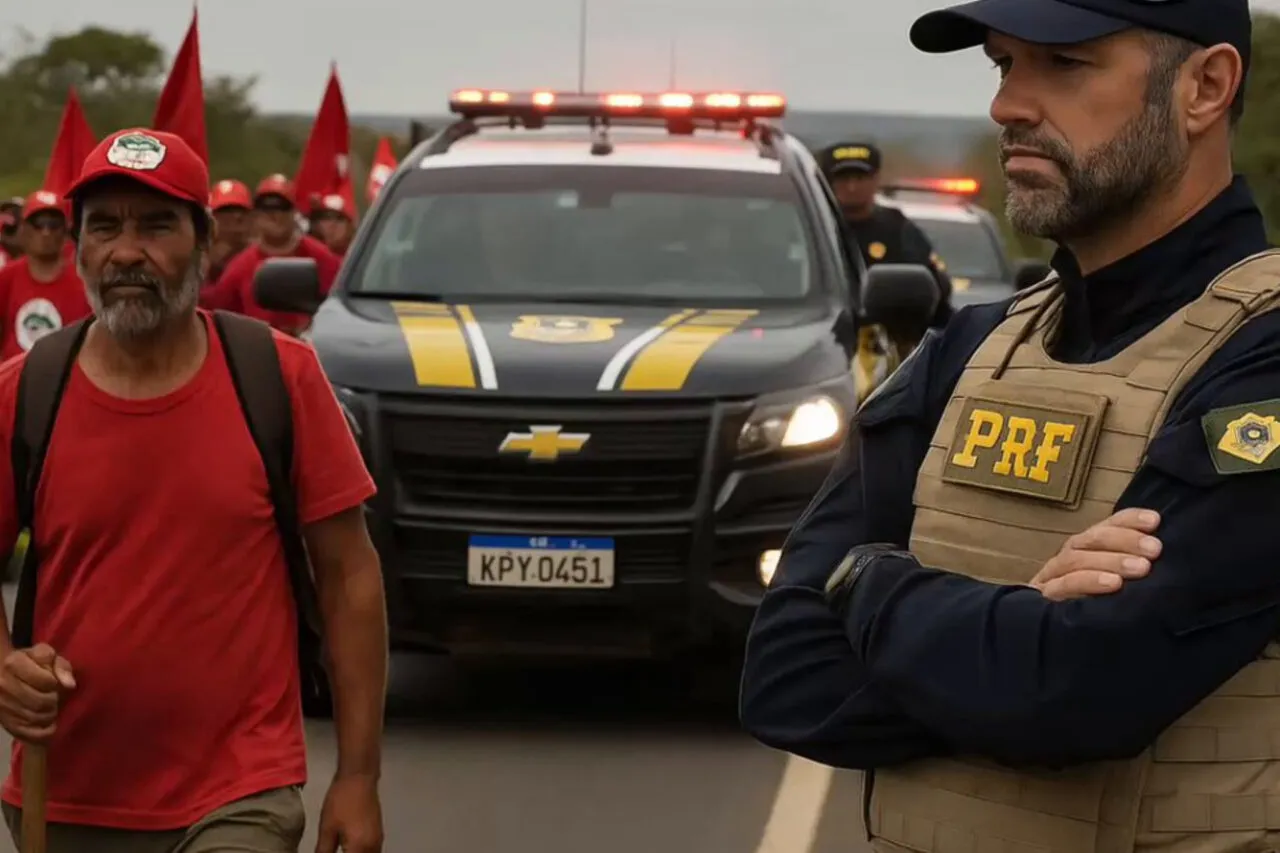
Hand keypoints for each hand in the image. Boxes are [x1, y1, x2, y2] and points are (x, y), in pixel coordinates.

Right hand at [0, 643, 74, 743]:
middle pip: (40, 702)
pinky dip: (42, 732)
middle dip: (53, 701)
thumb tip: (70, 685)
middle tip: (55, 698)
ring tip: (51, 709)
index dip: (55, 684)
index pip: (46, 681)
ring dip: (49, 715)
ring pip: (34, 718)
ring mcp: (0, 704)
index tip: (54, 683)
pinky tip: (49, 726)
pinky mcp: (2, 721)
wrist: (3, 673)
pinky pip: (26, 733)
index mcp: (13, 663)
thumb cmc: (31, 663)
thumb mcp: (48, 657)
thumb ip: (61, 666)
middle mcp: (2, 684)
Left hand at [315, 773, 382, 852]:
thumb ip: (323, 851)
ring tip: (341, 851)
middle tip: (334, 852)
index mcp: (359, 849)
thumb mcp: (327, 829)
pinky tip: (350, 851)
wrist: (358, 777)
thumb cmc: (341, 801)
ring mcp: (378, 841)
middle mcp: (373, 848)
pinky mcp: (378, 835)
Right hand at [1030, 508, 1161, 600]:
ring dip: (1111, 560)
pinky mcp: (1046, 597)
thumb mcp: (1119, 588)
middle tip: (1154, 549)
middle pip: (1092, 539)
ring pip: (1077, 558)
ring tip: (1141, 568)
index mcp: (1087, 551)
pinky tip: (1113, 584)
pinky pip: (1066, 584)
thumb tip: (1163, 555)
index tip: (1154, 521)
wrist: (1055, 646)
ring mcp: (1053, 576)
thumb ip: (1135, 569)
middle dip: (1125, 540)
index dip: (1128, 520)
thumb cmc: (1096, 612)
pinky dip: (1090, 580)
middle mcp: (1068, 558)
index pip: (1106, 526)